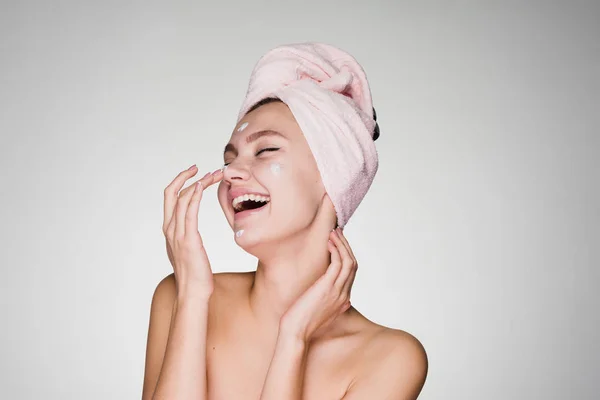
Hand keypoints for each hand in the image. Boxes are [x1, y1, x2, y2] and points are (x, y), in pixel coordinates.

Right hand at [162, 165, 222, 298]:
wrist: (192, 293)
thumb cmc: (194, 274)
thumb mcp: (187, 250)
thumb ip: (185, 236)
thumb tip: (189, 230)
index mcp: (170, 229)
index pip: (170, 197)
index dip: (180, 182)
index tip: (194, 173)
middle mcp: (170, 228)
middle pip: (171, 193)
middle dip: (184, 176)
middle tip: (199, 167)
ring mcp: (177, 234)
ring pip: (183, 199)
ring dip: (198, 183)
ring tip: (213, 175)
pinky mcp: (188, 240)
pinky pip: (189, 213)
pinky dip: (194, 196)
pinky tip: (201, 186)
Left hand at [279, 225, 357, 341]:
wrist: (295, 334)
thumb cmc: (301, 323)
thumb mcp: (322, 313)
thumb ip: (333, 303)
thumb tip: (340, 298)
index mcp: (343, 299)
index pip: (352, 272)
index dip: (347, 254)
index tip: (339, 242)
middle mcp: (344, 294)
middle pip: (353, 264)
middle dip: (346, 245)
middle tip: (337, 232)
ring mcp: (337, 291)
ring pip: (349, 261)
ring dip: (342, 244)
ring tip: (333, 232)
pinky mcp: (327, 287)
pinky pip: (338, 263)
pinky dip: (336, 250)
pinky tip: (328, 242)